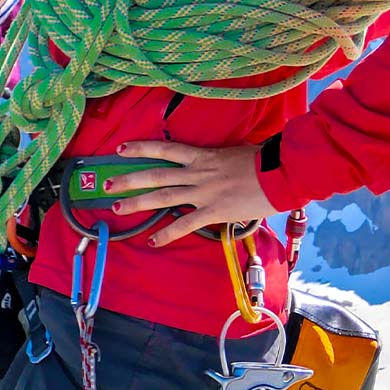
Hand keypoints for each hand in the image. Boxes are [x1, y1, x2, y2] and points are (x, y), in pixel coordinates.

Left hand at [101, 140, 277, 246]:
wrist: (282, 173)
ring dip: (138, 203)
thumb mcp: (236, 155)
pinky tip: (152, 241)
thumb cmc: (264, 162)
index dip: (141, 148)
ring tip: (117, 208)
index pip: (165, 149)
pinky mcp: (214, 210)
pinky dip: (167, 233)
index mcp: (202, 156)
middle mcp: (197, 172)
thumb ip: (219, 162)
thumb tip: (215, 167)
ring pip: (163, 196)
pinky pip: (185, 224)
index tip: (121, 149)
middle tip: (107, 184)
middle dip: (129, 179)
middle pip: (155, 174)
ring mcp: (203, 192)